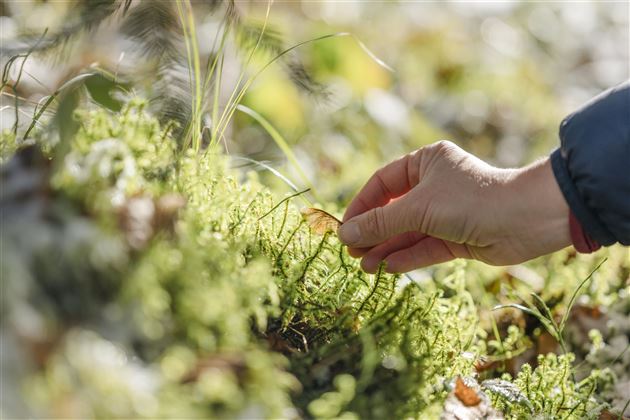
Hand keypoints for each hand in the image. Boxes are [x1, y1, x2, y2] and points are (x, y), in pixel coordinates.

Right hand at [337, 141, 570, 272]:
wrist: (527, 220)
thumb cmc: (470, 200)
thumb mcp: (418, 208)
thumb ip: (381, 223)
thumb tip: (345, 235)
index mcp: (426, 163)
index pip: (383, 183)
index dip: (362, 205)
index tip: (345, 228)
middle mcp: (435, 185)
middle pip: (394, 210)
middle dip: (373, 232)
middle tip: (351, 252)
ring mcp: (447, 213)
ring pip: (409, 232)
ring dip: (387, 248)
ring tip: (363, 266)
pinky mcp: (458, 237)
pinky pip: (425, 246)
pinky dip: (407, 257)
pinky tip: (386, 267)